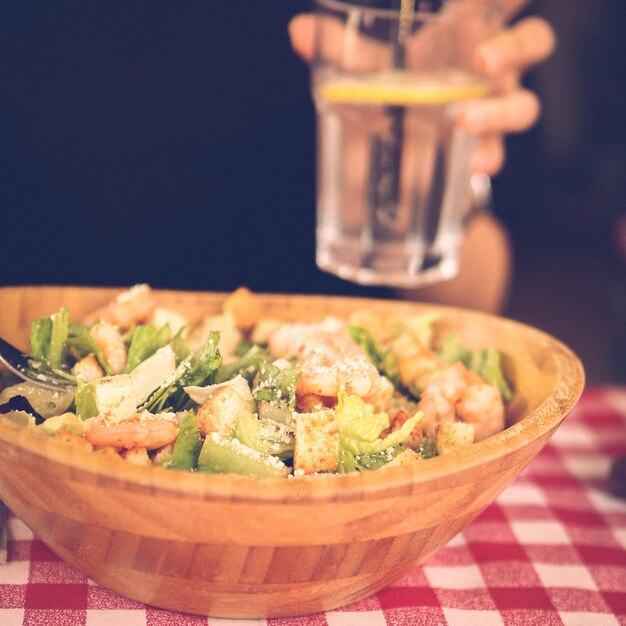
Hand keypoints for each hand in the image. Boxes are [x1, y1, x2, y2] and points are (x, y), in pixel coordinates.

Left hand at [288, 7, 555, 176]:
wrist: (402, 145)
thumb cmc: (397, 86)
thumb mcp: (371, 67)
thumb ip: (345, 48)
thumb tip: (299, 31)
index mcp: (468, 30)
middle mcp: (490, 67)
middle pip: (534, 42)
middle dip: (516, 47)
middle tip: (483, 59)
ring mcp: (493, 109)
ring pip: (525, 104)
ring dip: (498, 112)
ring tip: (461, 120)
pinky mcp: (485, 147)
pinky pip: (497, 152)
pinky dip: (485, 159)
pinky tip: (471, 167)